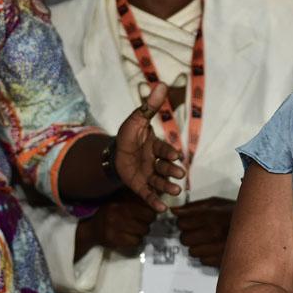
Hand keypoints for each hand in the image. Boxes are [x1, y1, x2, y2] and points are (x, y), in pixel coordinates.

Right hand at [76, 189, 154, 259]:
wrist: (92, 229)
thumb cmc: (109, 213)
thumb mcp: (120, 200)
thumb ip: (135, 199)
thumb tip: (157, 194)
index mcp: (121, 202)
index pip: (147, 206)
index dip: (151, 211)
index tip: (148, 213)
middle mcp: (118, 213)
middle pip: (148, 219)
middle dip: (148, 221)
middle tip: (142, 222)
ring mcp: (115, 227)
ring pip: (144, 231)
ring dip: (142, 232)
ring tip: (134, 229)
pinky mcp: (114, 239)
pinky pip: (136, 241)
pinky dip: (136, 240)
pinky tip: (130, 237)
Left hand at [113, 83, 185, 210]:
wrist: (113, 153)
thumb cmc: (127, 136)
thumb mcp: (136, 120)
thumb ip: (149, 106)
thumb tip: (161, 84)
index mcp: (156, 147)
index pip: (164, 150)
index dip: (169, 152)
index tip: (176, 155)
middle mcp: (155, 162)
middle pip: (165, 167)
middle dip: (172, 170)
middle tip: (180, 174)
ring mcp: (149, 175)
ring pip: (160, 182)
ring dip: (167, 187)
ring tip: (174, 192)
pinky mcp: (140, 186)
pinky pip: (148, 195)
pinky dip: (155, 202)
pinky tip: (161, 209)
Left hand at [173, 196, 234, 267]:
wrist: (259, 225)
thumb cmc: (237, 212)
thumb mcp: (216, 203)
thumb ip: (193, 207)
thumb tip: (175, 211)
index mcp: (211, 216)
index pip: (182, 223)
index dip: (183, 222)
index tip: (188, 221)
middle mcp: (214, 232)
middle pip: (184, 238)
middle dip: (189, 234)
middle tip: (198, 231)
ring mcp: (219, 247)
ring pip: (192, 252)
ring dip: (197, 246)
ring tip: (207, 239)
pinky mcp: (224, 260)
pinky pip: (203, 261)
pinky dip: (206, 255)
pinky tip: (213, 247)